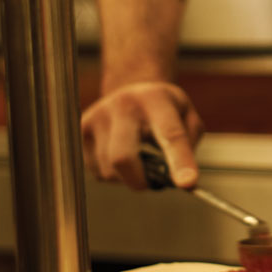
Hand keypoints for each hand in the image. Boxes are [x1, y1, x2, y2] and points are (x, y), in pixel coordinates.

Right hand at [81, 81, 202, 190]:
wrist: (130, 87)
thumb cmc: (162, 108)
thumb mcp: (187, 116)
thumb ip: (190, 144)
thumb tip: (185, 182)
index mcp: (156, 99)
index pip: (170, 134)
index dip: (180, 161)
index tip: (188, 183)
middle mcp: (123, 104)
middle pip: (122, 157)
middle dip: (139, 180)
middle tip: (151, 183)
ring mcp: (98, 116)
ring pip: (109, 170)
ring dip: (127, 177)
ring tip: (137, 158)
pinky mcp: (81, 129)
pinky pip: (97, 171)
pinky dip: (112, 174)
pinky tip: (118, 154)